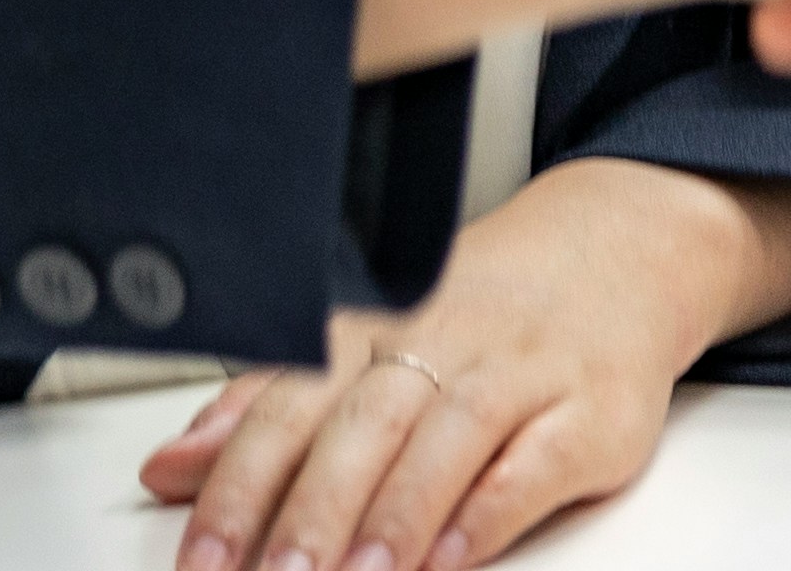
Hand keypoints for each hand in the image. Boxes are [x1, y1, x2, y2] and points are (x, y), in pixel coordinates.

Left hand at [142, 160, 736, 570]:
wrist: (620, 251)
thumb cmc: (481, 311)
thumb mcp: (365, 341)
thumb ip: (268, 407)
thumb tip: (170, 468)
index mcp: (374, 327)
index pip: (291, 402)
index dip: (239, 478)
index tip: (202, 552)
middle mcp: (442, 342)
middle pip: (363, 424)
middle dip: (309, 508)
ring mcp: (520, 373)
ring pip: (447, 438)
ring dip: (394, 514)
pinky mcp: (592, 412)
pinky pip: (538, 460)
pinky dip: (491, 508)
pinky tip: (453, 554)